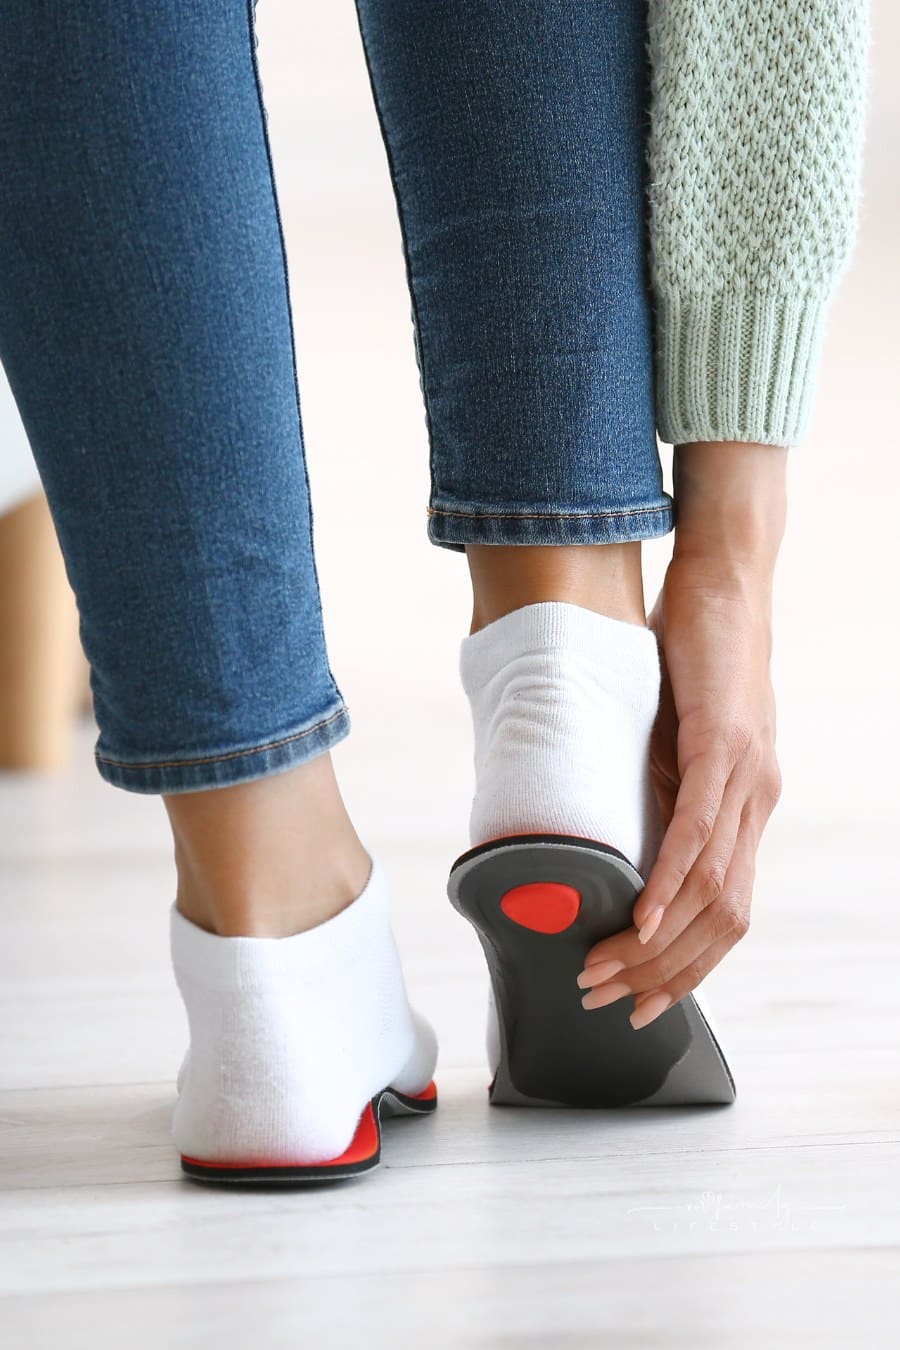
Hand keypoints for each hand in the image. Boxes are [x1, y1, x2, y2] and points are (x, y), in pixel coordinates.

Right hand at [576, 442, 786, 1028]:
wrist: (724, 583)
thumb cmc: (692, 660)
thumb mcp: (670, 743)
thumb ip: (658, 794)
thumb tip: (617, 841)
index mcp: (747, 810)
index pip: (728, 916)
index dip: (688, 971)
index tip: (641, 1003)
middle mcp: (758, 803)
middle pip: (723, 921)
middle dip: (664, 975)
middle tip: (607, 1000)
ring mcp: (748, 777)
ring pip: (711, 889)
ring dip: (655, 942)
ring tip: (604, 969)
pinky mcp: (724, 745)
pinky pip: (697, 831)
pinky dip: (669, 884)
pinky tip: (642, 917)